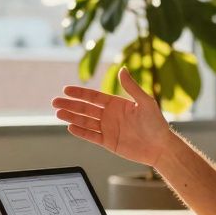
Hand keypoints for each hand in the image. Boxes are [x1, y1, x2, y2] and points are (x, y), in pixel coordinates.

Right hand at [50, 67, 174, 166]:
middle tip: (55, 102)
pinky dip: (80, 132)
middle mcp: (109, 115)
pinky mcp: (108, 142)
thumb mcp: (145, 102)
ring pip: (85, 122)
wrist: (160, 146)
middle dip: (70, 105)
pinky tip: (70, 127)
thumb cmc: (156, 123)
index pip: (93, 97)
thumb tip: (122, 69)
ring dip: (71, 117)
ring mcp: (108, 129)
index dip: (79, 93)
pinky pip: (91, 136)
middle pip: (85, 109)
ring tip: (58, 113)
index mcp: (116, 104)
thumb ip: (131, 87)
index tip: (66, 90)